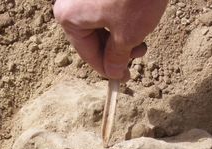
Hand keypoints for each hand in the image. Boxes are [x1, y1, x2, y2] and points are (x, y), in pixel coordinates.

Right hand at [53, 0, 167, 79]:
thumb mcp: (128, 35)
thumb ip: (117, 58)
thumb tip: (113, 72)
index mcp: (69, 17)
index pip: (87, 54)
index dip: (107, 69)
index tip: (124, 78)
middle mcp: (71, 3)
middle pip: (93, 37)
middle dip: (117, 50)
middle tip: (138, 54)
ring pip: (101, 23)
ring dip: (121, 36)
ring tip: (141, 38)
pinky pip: (105, 8)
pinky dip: (120, 19)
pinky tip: (138, 20)